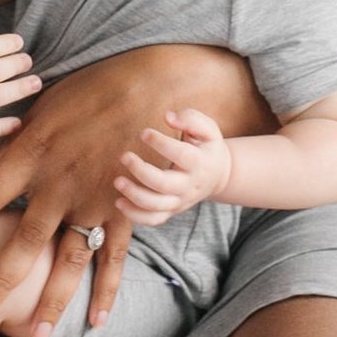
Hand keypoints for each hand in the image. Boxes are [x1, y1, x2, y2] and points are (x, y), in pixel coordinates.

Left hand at [0, 43, 265, 335]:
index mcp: (29, 157)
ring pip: (66, 261)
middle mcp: (56, 186)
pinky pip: (114, 257)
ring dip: (51, 300)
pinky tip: (97, 320)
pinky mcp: (124, 209)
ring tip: (36, 334)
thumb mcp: (43, 110)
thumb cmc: (90, 90)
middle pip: (20, 243)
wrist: (150, 88)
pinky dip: (106, 290)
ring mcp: (92, 201)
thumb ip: (11, 143)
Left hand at [114, 108, 230, 221]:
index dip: (161, 144)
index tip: (144, 133)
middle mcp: (189, 185)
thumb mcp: (207, 128)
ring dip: (134, 195)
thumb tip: (168, 117)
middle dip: (142, 171)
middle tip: (124, 156)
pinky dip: (135, 216)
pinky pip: (153, 220)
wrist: (218, 175)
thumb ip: (190, 118)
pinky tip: (119, 202)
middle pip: (164, 185)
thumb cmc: (206, 146)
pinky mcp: (171, 210)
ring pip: (156, 206)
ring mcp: (180, 201)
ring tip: (117, 180)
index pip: (181, 155)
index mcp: (200, 163)